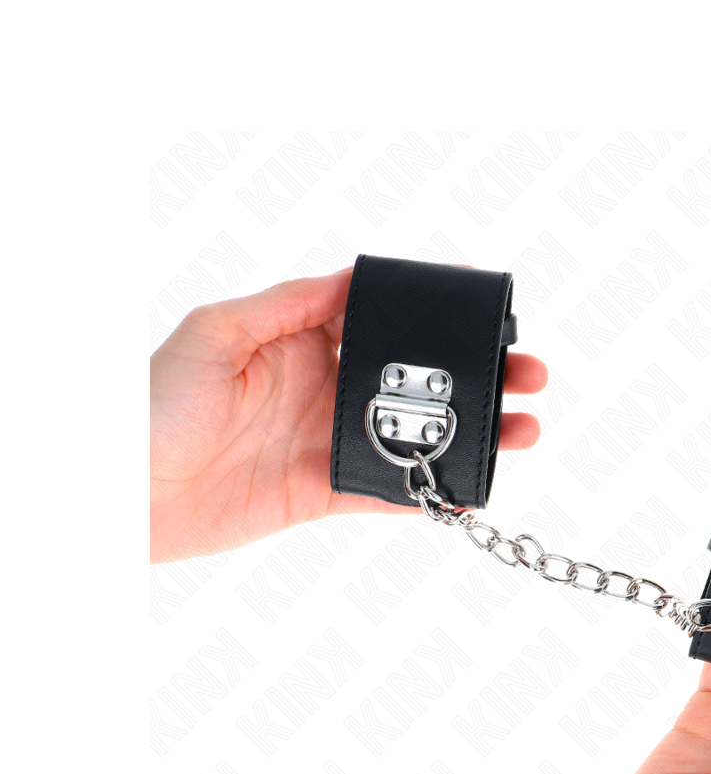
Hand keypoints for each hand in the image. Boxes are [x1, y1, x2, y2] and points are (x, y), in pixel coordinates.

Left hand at [150, 268, 546, 561]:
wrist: (122, 493)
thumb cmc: (153, 403)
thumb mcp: (216, 332)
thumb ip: (290, 306)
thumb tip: (351, 279)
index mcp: (299, 341)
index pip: (381, 319)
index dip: (434, 315)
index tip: (482, 305)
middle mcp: (322, 388)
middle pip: (416, 378)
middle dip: (475, 374)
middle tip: (526, 373)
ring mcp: (328, 442)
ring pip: (417, 435)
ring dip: (472, 432)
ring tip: (522, 429)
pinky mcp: (324, 494)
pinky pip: (390, 493)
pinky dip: (433, 494)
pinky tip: (475, 488)